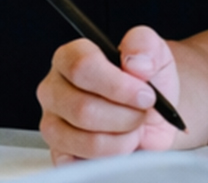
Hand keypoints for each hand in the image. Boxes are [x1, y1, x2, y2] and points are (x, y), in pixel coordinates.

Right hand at [37, 29, 182, 164]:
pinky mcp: (60, 152)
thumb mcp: (153, 52)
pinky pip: (82, 163)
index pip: (82, 67)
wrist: (153, 111)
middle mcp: (55, 90)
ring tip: (134, 129)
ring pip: (86, 140)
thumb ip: (144, 44)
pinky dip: (112, 157)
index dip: (118, 85)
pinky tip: (120, 144)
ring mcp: (54, 123)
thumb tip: (135, 61)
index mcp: (70, 58)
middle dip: (126, 116)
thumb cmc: (147, 81)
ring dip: (123, 139)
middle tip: (142, 113)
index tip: (146, 94)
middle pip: (83, 109)